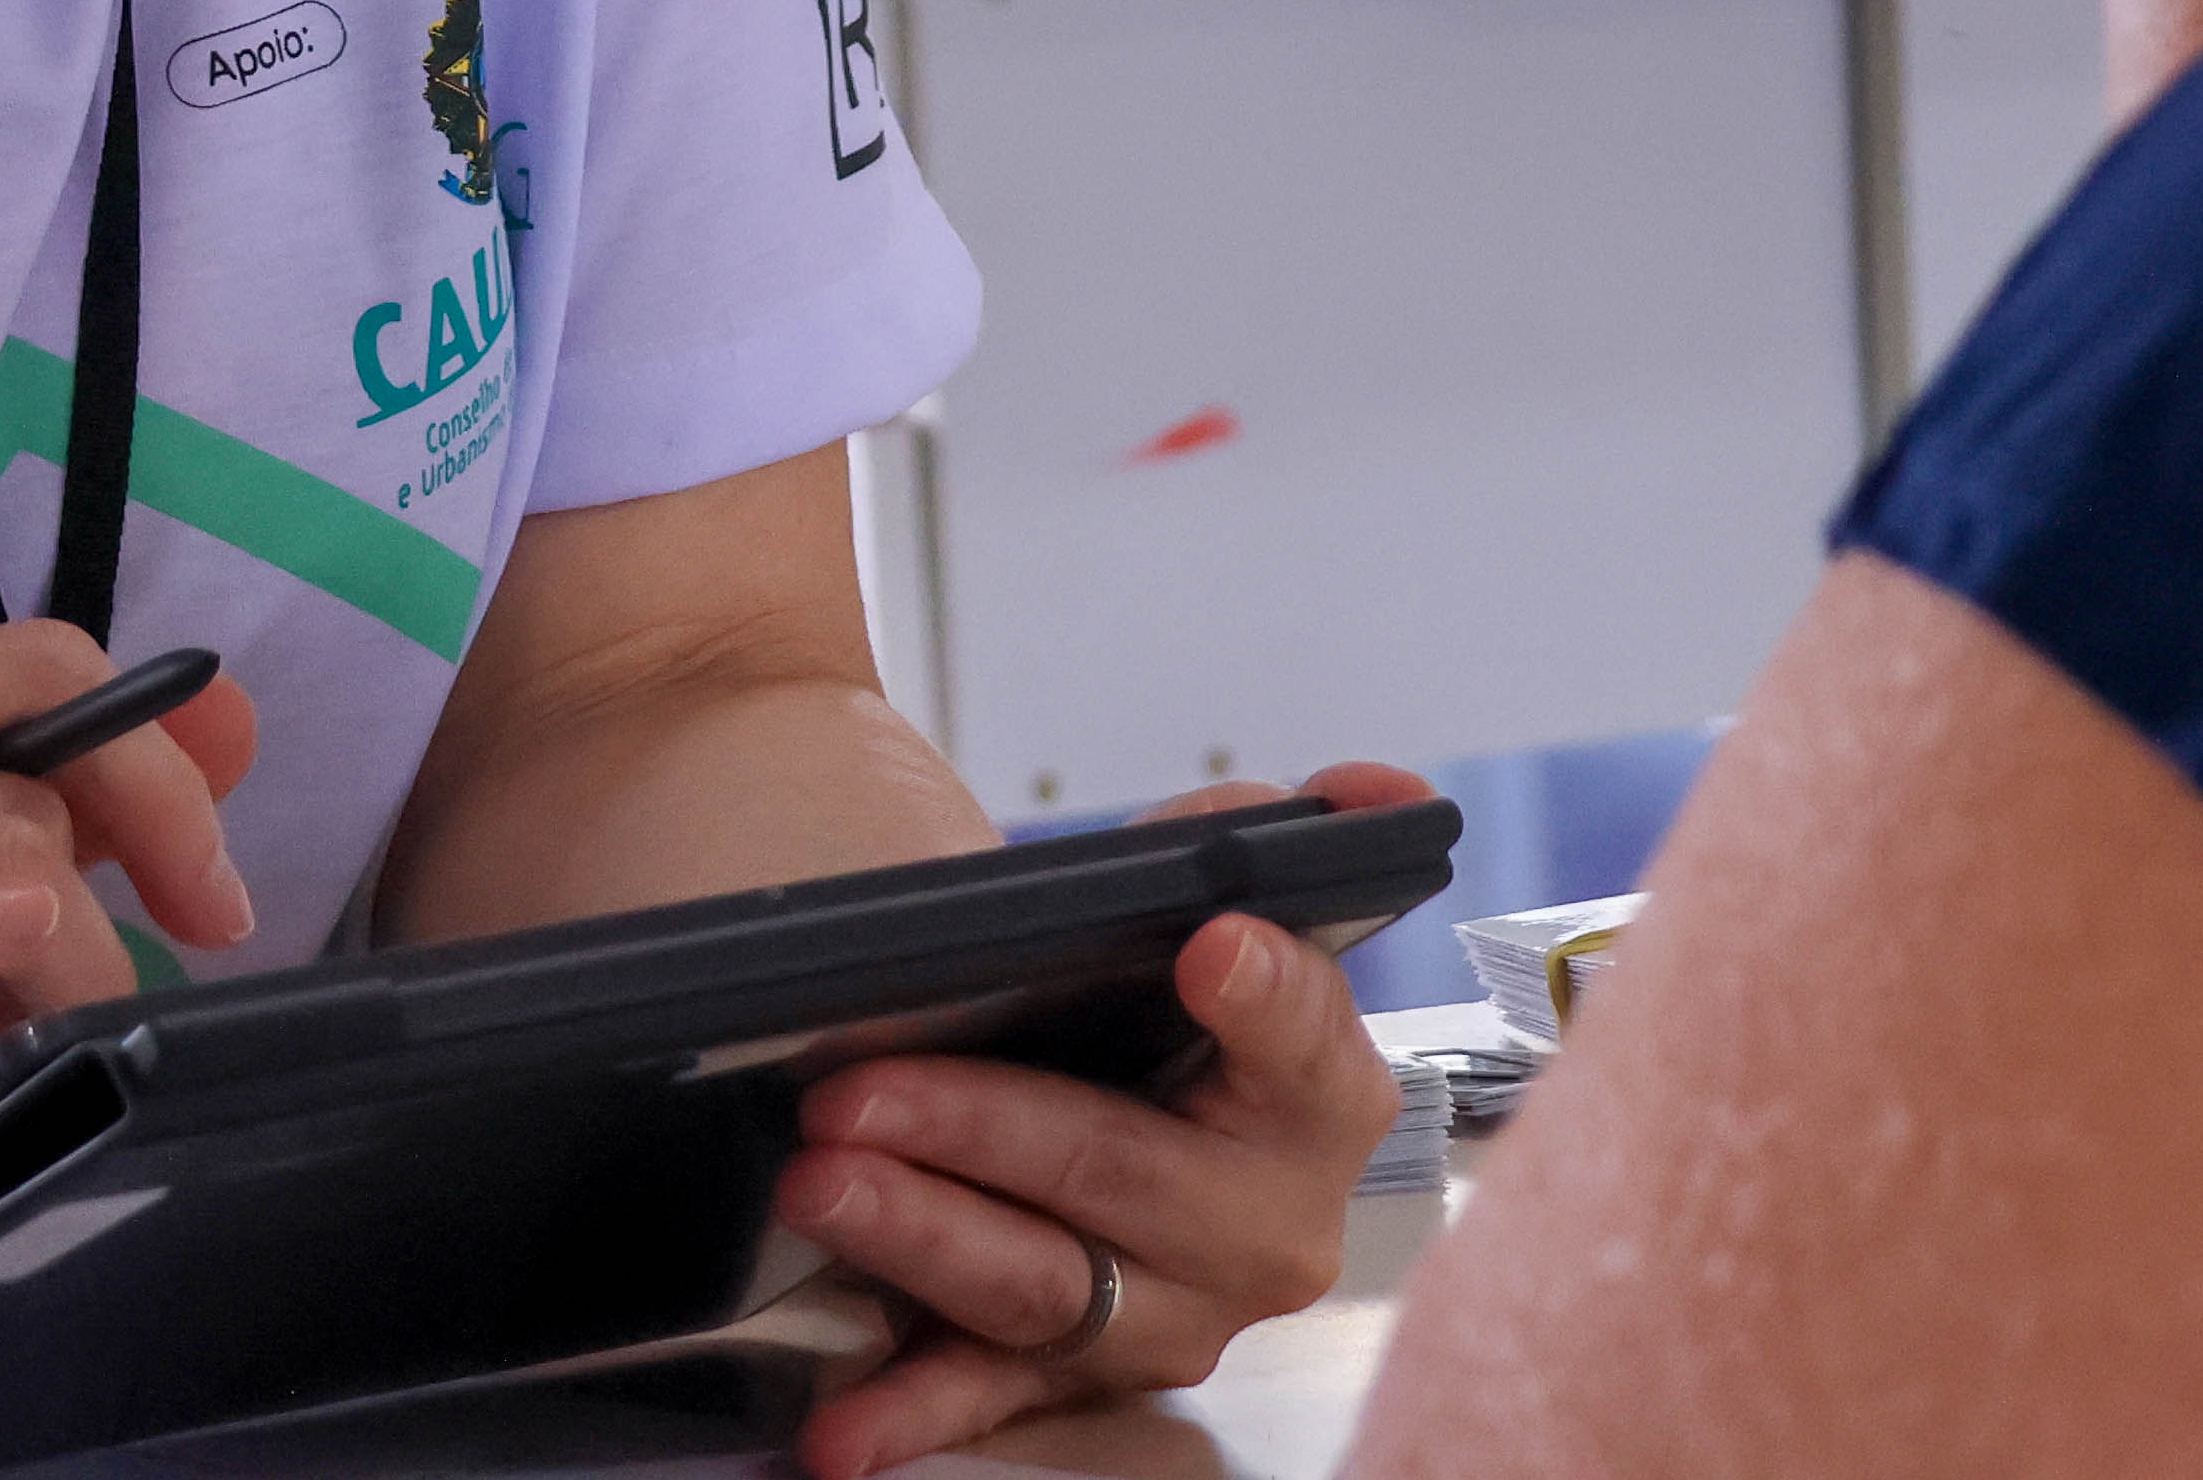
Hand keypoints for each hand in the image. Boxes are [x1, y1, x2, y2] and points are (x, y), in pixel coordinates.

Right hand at [0, 624, 264, 1409]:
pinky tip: (13, 963)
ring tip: (23, 1044)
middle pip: (26, 773)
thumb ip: (14, 829)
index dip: (154, 752)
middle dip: (126, 889)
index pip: (26, 666)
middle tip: (133, 993)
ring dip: (58, 965)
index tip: (217, 863)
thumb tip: (213, 748)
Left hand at [773, 763, 1427, 1479]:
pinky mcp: (1082, 1374)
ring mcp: (1177, 1312)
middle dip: (985, 1128)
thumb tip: (1383, 787)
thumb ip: (1260, 838)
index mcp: (1320, 1095)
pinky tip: (844, 1429)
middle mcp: (1267, 1224)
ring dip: (922, 1238)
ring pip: (1046, 1284)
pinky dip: (913, 1412)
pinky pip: (994, 1397)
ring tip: (820, 1186)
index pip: (1305, 1040)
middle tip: (859, 1090)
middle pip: (1126, 1174)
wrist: (1077, 1075)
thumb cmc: (1139, 994)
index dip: (1264, 996)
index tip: (1209, 945)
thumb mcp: (1190, 900)